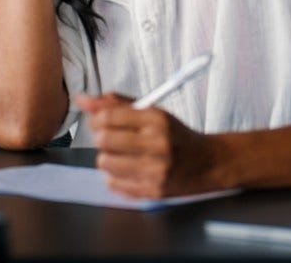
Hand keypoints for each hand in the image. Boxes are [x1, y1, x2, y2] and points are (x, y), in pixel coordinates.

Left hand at [77, 93, 225, 198]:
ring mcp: (157, 170)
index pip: (108, 116)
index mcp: (156, 119)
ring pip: (105, 162)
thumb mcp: (151, 112)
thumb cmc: (175, 135)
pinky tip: (128, 171)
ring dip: (106, 158)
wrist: (209, 163)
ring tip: (120, 156)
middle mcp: (158, 144)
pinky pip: (114, 184)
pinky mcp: (155, 191)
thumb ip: (116, 104)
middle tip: (110, 140)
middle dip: (101, 139)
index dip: (96, 119)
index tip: (100, 122)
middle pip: (104, 140)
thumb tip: (82, 100)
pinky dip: (114, 177)